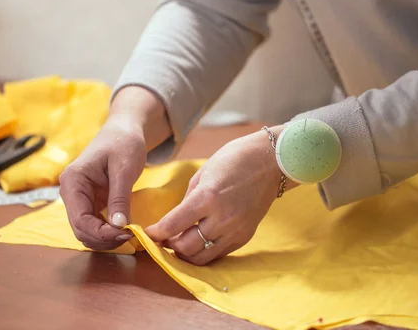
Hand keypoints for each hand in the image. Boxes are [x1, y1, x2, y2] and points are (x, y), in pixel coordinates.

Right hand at [59, 86, 170, 250]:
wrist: (124, 130)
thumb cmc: (124, 142)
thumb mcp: (125, 168)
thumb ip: (119, 197)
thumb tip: (118, 227)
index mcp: (73, 181)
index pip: (80, 219)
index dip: (102, 233)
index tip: (126, 234)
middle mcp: (70, 192)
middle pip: (81, 230)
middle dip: (104, 238)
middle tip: (131, 237)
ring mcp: (79, 198)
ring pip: (86, 231)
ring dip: (106, 238)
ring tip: (130, 234)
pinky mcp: (90, 202)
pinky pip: (94, 225)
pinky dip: (108, 232)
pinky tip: (125, 230)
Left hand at [144, 126, 293, 264]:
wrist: (270, 162)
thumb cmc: (234, 159)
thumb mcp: (203, 173)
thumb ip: (188, 199)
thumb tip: (176, 220)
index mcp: (207, 197)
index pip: (173, 225)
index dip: (155, 233)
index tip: (147, 234)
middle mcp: (221, 218)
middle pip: (185, 247)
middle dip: (169, 245)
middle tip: (164, 238)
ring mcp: (235, 230)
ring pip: (202, 257)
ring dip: (186, 253)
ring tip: (180, 243)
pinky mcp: (245, 237)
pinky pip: (219, 253)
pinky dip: (205, 251)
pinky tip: (200, 241)